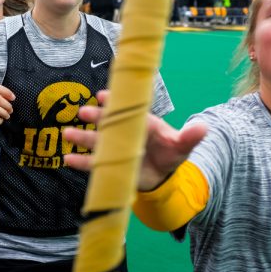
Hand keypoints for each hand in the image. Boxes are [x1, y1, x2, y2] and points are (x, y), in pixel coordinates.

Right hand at [63, 90, 206, 190]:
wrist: (162, 176)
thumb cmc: (169, 154)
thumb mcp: (181, 146)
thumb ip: (189, 137)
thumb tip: (203, 127)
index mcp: (140, 122)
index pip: (125, 110)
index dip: (114, 102)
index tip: (103, 96)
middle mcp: (123, 132)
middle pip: (107, 123)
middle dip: (95, 118)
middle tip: (83, 112)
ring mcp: (114, 148)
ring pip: (95, 141)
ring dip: (81, 137)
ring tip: (67, 133)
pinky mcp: (108, 164)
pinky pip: (92, 163)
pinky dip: (80, 162)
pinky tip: (68, 159)